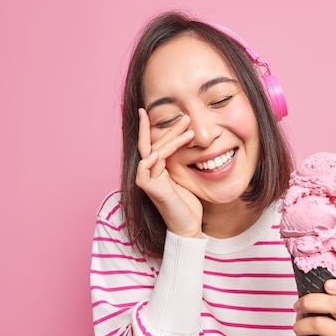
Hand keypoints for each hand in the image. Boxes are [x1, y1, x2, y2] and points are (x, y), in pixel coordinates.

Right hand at [135, 108, 202, 237]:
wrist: (188, 226)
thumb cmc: (188, 204)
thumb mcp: (185, 177)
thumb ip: (180, 161)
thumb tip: (190, 139)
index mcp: (156, 168)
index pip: (151, 142)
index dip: (150, 126)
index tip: (153, 109)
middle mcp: (149, 172)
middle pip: (153, 143)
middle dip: (169, 129)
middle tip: (185, 117)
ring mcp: (148, 180)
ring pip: (153, 153)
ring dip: (171, 140)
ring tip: (188, 130)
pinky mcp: (151, 190)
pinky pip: (145, 170)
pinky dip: (150, 160)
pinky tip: (160, 152)